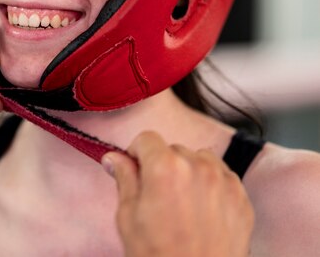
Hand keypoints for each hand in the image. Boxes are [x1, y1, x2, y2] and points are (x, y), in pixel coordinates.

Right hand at [101, 131, 253, 256]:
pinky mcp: (242, 198)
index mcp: (165, 168)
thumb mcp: (128, 217)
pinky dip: (210, 184)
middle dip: (162, 164)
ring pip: (200, 158)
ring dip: (188, 171)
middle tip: (156, 193)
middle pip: (173, 148)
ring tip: (181, 201)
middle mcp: (198, 167)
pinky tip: (200, 209)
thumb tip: (114, 159)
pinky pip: (222, 176)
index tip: (135, 167)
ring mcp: (224, 182)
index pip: (147, 138)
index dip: (136, 152)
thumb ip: (124, 179)